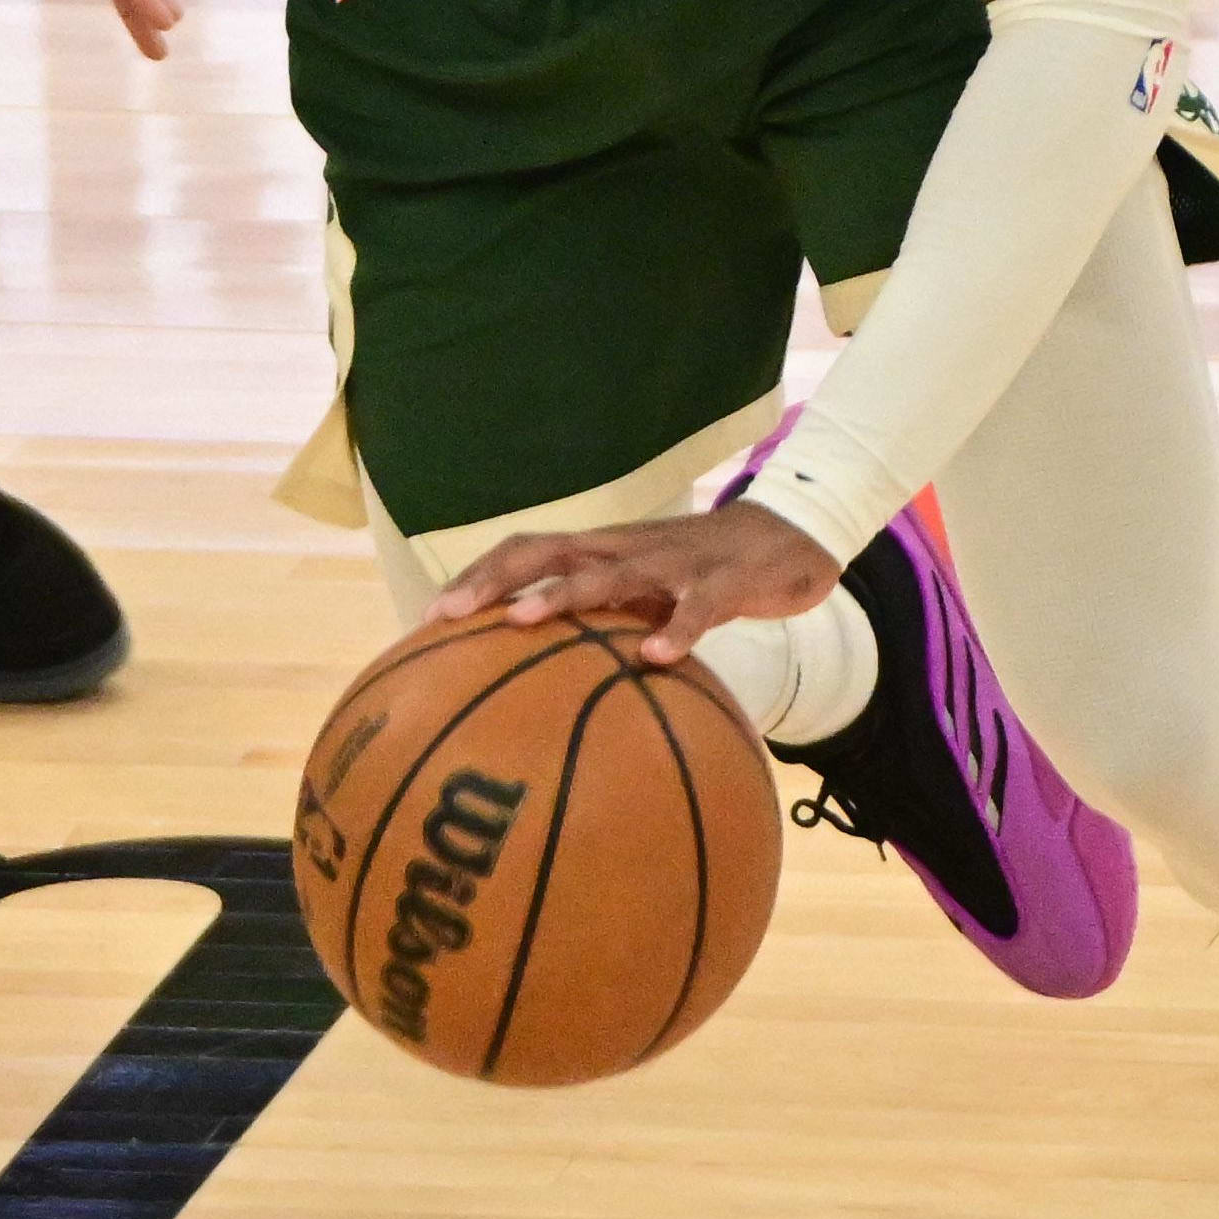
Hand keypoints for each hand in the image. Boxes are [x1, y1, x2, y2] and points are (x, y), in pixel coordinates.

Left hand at [431, 507, 842, 667]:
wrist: (790, 538)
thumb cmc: (703, 576)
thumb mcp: (646, 598)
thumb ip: (601, 625)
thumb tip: (542, 680)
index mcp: (603, 553)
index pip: (526, 551)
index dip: (477, 579)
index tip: (428, 621)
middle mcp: (627, 549)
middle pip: (548, 552)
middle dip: (493, 581)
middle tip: (448, 618)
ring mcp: (675, 562)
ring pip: (611, 573)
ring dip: (564, 595)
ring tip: (522, 622)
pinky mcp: (725, 581)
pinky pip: (699, 606)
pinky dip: (677, 631)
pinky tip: (658, 660)